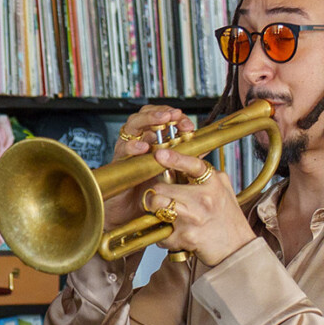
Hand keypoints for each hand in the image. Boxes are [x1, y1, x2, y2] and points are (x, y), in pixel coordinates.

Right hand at [110, 105, 191, 226]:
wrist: (129, 212)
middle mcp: (138, 140)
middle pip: (145, 114)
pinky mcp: (118, 162)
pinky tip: (144, 147)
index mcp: (151, 140)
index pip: (161, 118)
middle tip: (174, 115)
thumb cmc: (148, 191)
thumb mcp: (169, 172)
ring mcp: (126, 149)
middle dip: (161, 112)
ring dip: (148, 120)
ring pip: (133, 125)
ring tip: (162, 121)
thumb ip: (183, 158)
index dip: (175, 117)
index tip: (188, 125)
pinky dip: (133, 146)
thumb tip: (205, 147)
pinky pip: (123, 149)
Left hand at [140, 144, 252, 266]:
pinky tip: (176, 235)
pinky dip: (164, 237)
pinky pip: (161, 233)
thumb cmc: (229, 219)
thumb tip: (181, 162)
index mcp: (214, 183)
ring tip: (166, 215)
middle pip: (161, 188)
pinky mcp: (186, 236)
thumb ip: (206, 175)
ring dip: (156, 212)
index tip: (159, 154)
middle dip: (157, 194)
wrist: (238, 249)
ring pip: (157, 206)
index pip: (193, 164)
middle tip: (162, 200)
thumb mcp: (223, 189)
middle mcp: (204, 198)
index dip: (174, 158)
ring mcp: (194, 217)